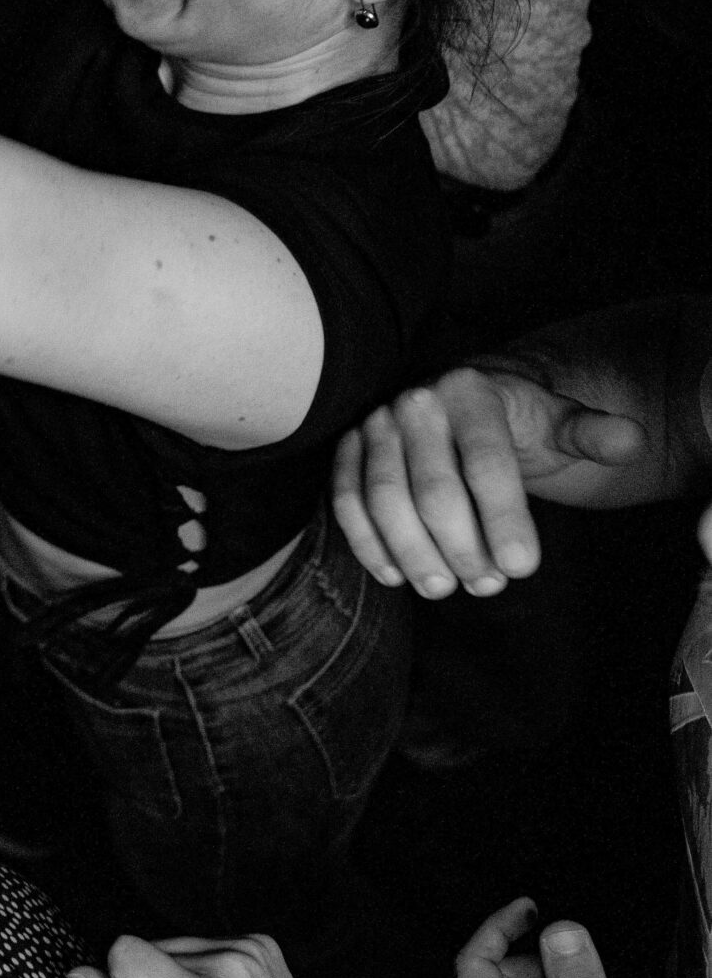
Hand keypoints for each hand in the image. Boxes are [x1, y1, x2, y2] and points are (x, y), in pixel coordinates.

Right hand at [331, 365, 645, 597]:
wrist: (459, 401)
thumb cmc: (515, 422)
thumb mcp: (559, 424)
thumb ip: (592, 435)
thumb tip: (632, 440)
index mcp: (471, 389)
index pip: (486, 462)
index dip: (504, 521)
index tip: (522, 569)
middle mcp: (416, 401)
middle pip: (432, 489)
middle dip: (461, 547)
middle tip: (487, 585)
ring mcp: (376, 424)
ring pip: (383, 499)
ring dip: (413, 553)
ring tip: (444, 587)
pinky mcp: (348, 449)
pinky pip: (345, 500)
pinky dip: (367, 542)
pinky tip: (395, 576)